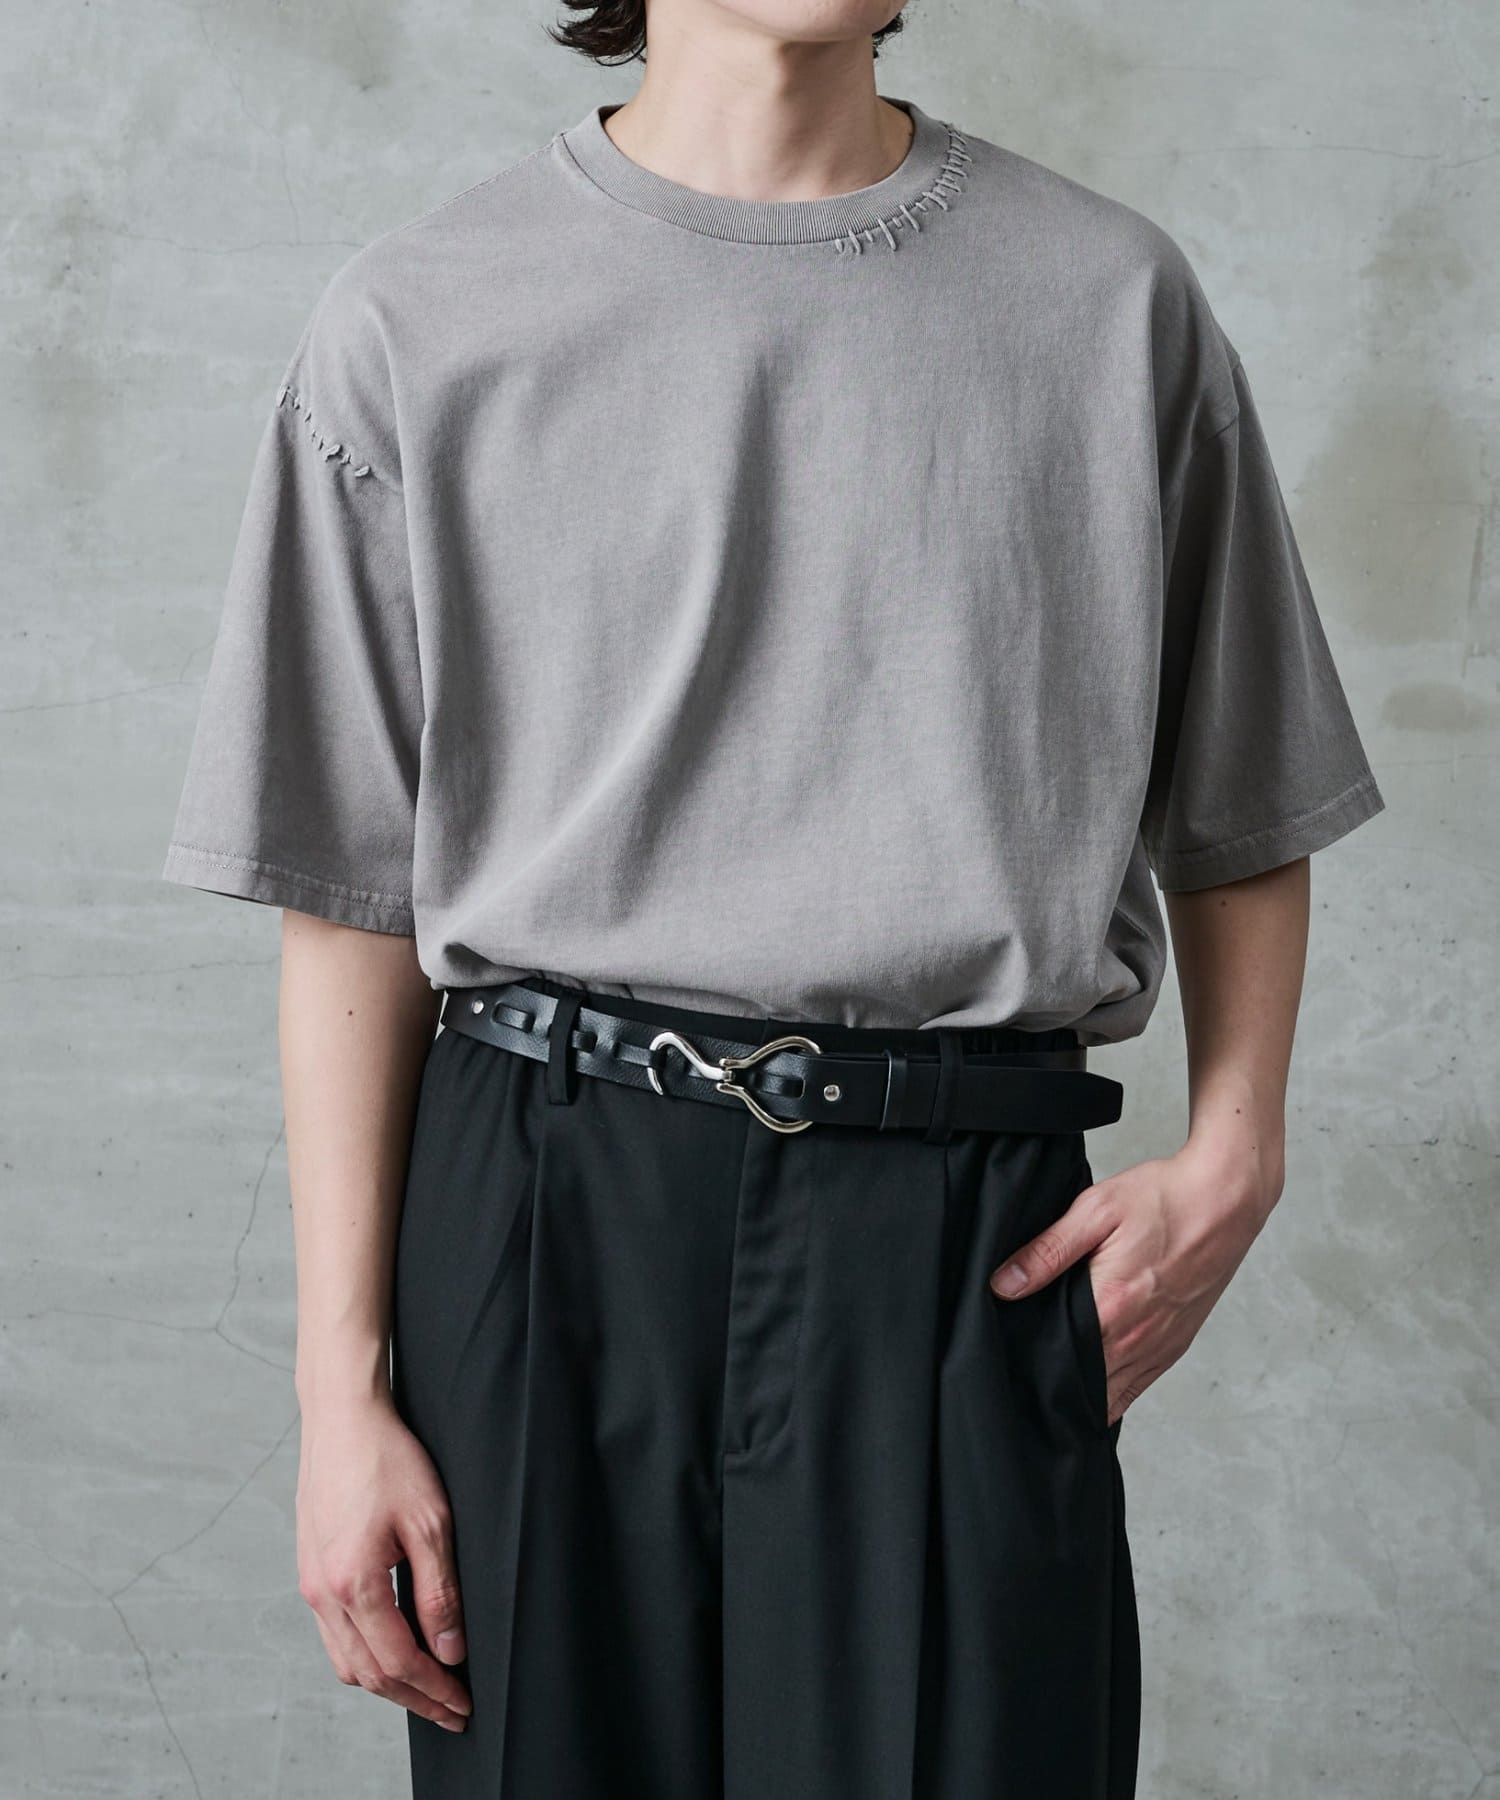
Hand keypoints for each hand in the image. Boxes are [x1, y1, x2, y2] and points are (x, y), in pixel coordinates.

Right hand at [296, 1392, 470, 1731]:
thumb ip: (440, 1592)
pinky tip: (393, 1646)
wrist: (342, 1418)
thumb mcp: (431, 1522)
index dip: (435, 1691)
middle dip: (413, 1699)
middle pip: (369, 1674)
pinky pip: (335, 1635)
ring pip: (346, 1660)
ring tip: (427, 1687)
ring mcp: (311, 1584)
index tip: (464, 1705)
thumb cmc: (389, 1459)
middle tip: (452, 1711)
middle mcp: (324, 1593)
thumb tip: (450, 1650)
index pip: (399, 1662)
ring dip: (387, 1682)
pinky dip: (365, 1654)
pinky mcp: (310, 1570)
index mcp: (354, 1584)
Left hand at [988, 1122, 1284, 1424]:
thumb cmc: (1163, 1199)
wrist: (1225, 1199)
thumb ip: (1047, 1251)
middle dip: (1049, 1383)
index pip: (1056, 1362)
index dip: (1028, 1366)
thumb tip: (1003, 1285)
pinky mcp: (1175, 1345)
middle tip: (1020, 1371)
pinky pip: (1137, 1388)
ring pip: (1109, 1396)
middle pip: (1081, 1386)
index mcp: (1111, 1307)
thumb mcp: (1095, 1210)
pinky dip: (1111, 1393)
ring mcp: (1159, 1346)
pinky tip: (1090, 1382)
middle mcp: (1137, 1338)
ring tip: (1050, 1380)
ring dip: (1080, 1393)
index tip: (1007, 1361)